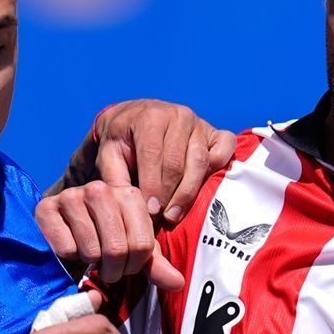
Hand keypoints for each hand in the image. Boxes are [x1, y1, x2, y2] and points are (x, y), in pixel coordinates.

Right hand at [36, 181, 183, 290]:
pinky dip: (68, 257)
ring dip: (89, 263)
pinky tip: (68, 246)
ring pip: (91, 251)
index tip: (126, 263)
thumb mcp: (134, 252)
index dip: (134, 265)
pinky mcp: (46, 209)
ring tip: (87, 252)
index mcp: (129, 194)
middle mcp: (101, 189)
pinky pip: (66, 249)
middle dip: (113, 269)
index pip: (142, 245)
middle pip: (117, 249)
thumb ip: (156, 266)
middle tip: (106, 266)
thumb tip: (178, 284)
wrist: (62, 235)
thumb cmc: (103, 241)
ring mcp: (72, 196)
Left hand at [56, 100, 234, 223]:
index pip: (153, 157)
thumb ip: (114, 176)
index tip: (150, 212)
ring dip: (189, 192)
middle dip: (169, 195)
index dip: (152, 186)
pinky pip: (225, 148)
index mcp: (150, 117)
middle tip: (162, 218)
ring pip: (200, 162)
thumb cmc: (121, 142)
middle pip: (177, 163)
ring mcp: (199, 123)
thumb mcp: (108, 155)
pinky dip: (219, 166)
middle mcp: (178, 115)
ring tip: (175, 214)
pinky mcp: (214, 131)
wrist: (135, 119)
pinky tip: (204, 186)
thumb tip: (126, 202)